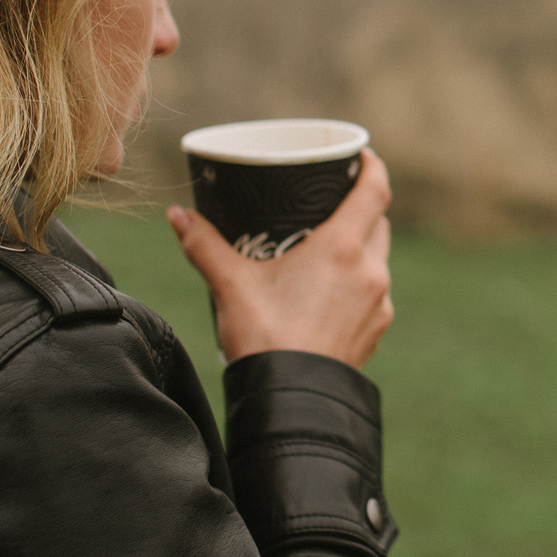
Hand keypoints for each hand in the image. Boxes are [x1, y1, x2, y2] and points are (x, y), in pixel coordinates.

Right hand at [168, 150, 395, 368]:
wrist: (292, 400)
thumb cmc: (264, 338)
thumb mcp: (230, 284)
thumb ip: (203, 244)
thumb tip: (177, 214)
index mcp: (342, 248)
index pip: (376, 191)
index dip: (372, 167)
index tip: (359, 156)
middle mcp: (370, 271)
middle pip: (377, 223)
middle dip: (360, 208)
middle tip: (331, 201)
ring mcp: (378, 303)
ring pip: (377, 259)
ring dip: (359, 247)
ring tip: (326, 247)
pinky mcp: (375, 330)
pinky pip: (373, 293)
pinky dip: (357, 283)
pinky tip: (329, 292)